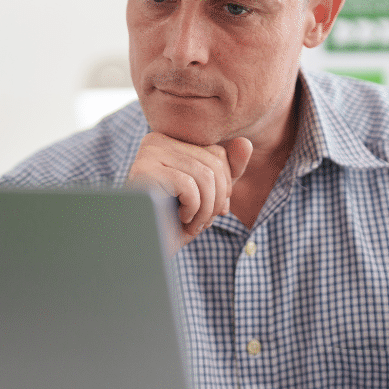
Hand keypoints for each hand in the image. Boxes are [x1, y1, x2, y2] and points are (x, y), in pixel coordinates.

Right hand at [128, 132, 251, 250]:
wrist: (144, 249)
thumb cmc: (174, 222)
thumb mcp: (209, 196)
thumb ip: (229, 170)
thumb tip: (245, 142)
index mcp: (171, 142)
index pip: (217, 153)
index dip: (224, 186)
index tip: (211, 210)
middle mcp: (157, 140)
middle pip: (213, 164)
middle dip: (216, 200)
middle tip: (202, 223)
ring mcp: (148, 154)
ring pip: (204, 176)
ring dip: (205, 210)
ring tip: (192, 225)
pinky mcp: (143, 171)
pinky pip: (188, 186)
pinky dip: (192, 211)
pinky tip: (179, 221)